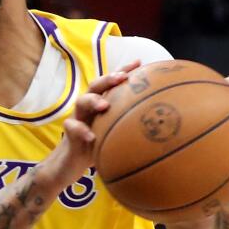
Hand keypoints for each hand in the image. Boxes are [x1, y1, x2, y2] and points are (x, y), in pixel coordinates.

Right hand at [57, 61, 139, 181]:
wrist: (69, 165)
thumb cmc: (95, 149)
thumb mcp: (114, 136)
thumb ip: (129, 127)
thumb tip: (160, 127)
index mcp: (100, 106)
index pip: (110, 84)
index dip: (123, 71)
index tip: (139, 62)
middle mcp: (88, 109)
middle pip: (95, 86)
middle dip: (108, 79)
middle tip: (121, 78)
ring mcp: (77, 120)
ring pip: (81, 102)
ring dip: (93, 100)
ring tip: (104, 105)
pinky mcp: (69, 135)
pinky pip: (73, 129)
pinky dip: (81, 131)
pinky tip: (92, 137)